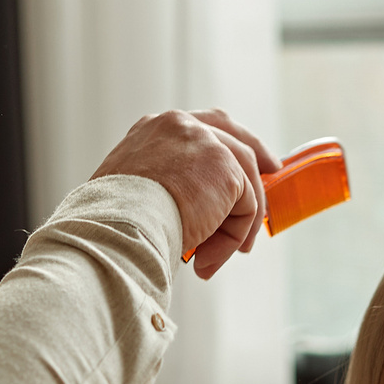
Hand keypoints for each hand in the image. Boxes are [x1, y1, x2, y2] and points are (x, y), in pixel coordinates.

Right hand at [91, 109, 278, 281]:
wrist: (114, 228)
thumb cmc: (110, 222)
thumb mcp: (132, 193)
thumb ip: (162, 189)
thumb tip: (189, 218)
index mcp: (152, 130)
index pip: (198, 127)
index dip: (223, 143)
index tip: (240, 160)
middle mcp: (180, 126)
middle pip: (231, 135)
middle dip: (256, 155)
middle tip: (273, 171)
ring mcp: (206, 143)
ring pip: (241, 181)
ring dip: (236, 223)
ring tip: (212, 258)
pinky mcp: (226, 171)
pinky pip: (244, 208)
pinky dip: (232, 237)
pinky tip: (208, 258)